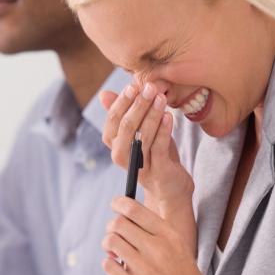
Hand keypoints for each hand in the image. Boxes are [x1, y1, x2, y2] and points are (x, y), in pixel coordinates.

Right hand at [101, 83, 192, 212]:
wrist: (171, 189)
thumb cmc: (155, 156)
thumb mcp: (140, 132)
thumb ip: (124, 113)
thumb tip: (104, 94)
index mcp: (114, 145)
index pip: (112, 120)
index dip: (122, 102)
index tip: (134, 86)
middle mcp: (121, 157)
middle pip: (125, 127)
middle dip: (138, 105)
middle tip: (150, 87)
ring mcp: (139, 166)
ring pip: (142, 136)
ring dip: (152, 114)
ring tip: (161, 98)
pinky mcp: (158, 172)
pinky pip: (158, 148)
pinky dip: (163, 130)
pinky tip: (169, 116)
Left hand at [102, 196, 218, 274]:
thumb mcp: (177, 247)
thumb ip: (153, 233)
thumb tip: (120, 221)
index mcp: (169, 235)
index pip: (134, 209)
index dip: (119, 203)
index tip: (115, 206)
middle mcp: (157, 249)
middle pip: (117, 223)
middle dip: (111, 228)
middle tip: (115, 237)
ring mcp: (145, 269)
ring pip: (110, 242)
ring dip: (108, 246)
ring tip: (116, 254)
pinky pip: (108, 264)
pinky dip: (109, 263)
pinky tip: (119, 269)